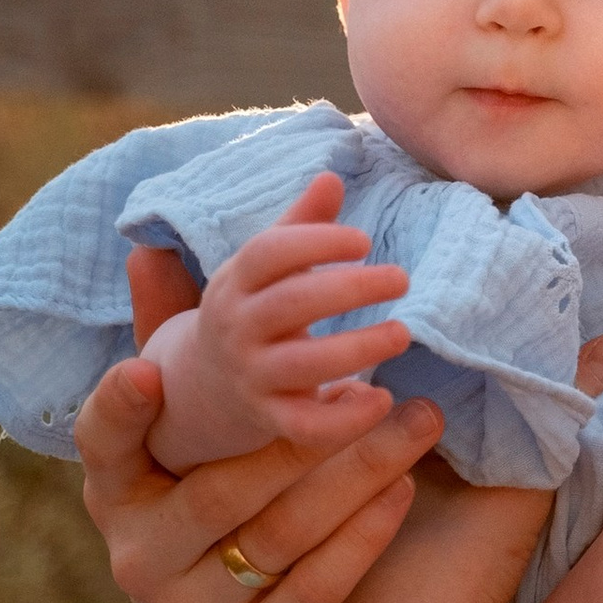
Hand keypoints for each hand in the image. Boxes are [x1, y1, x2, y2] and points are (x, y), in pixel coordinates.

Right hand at [76, 355, 445, 602]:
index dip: (119, 412)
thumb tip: (146, 249)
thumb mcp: (190, 446)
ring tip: (414, 423)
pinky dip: (361, 539)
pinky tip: (404, 493)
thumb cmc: (221, 521)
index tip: (144, 370)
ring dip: (353, 476)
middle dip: (303, 436)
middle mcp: (140, 557)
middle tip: (376, 382)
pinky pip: (311, 590)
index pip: (103, 448)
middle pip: (222, 489)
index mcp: (120, 496)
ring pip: (276, 534)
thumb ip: (175, 353)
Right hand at [145, 174, 412, 471]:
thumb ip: (300, 226)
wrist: (201, 387)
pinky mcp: (268, 420)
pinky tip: (382, 400)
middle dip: (348, 290)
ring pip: (303, 365)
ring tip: (401, 333)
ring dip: (357, 349)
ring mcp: (251, 377)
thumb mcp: (261, 269)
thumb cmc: (250, 312)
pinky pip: (305, 426)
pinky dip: (343, 419)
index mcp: (236, 282)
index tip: (364, 241)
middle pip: (289, 305)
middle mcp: (237, 328)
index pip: (267, 254)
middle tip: (402, 278)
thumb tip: (332, 177)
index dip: (316, 242)